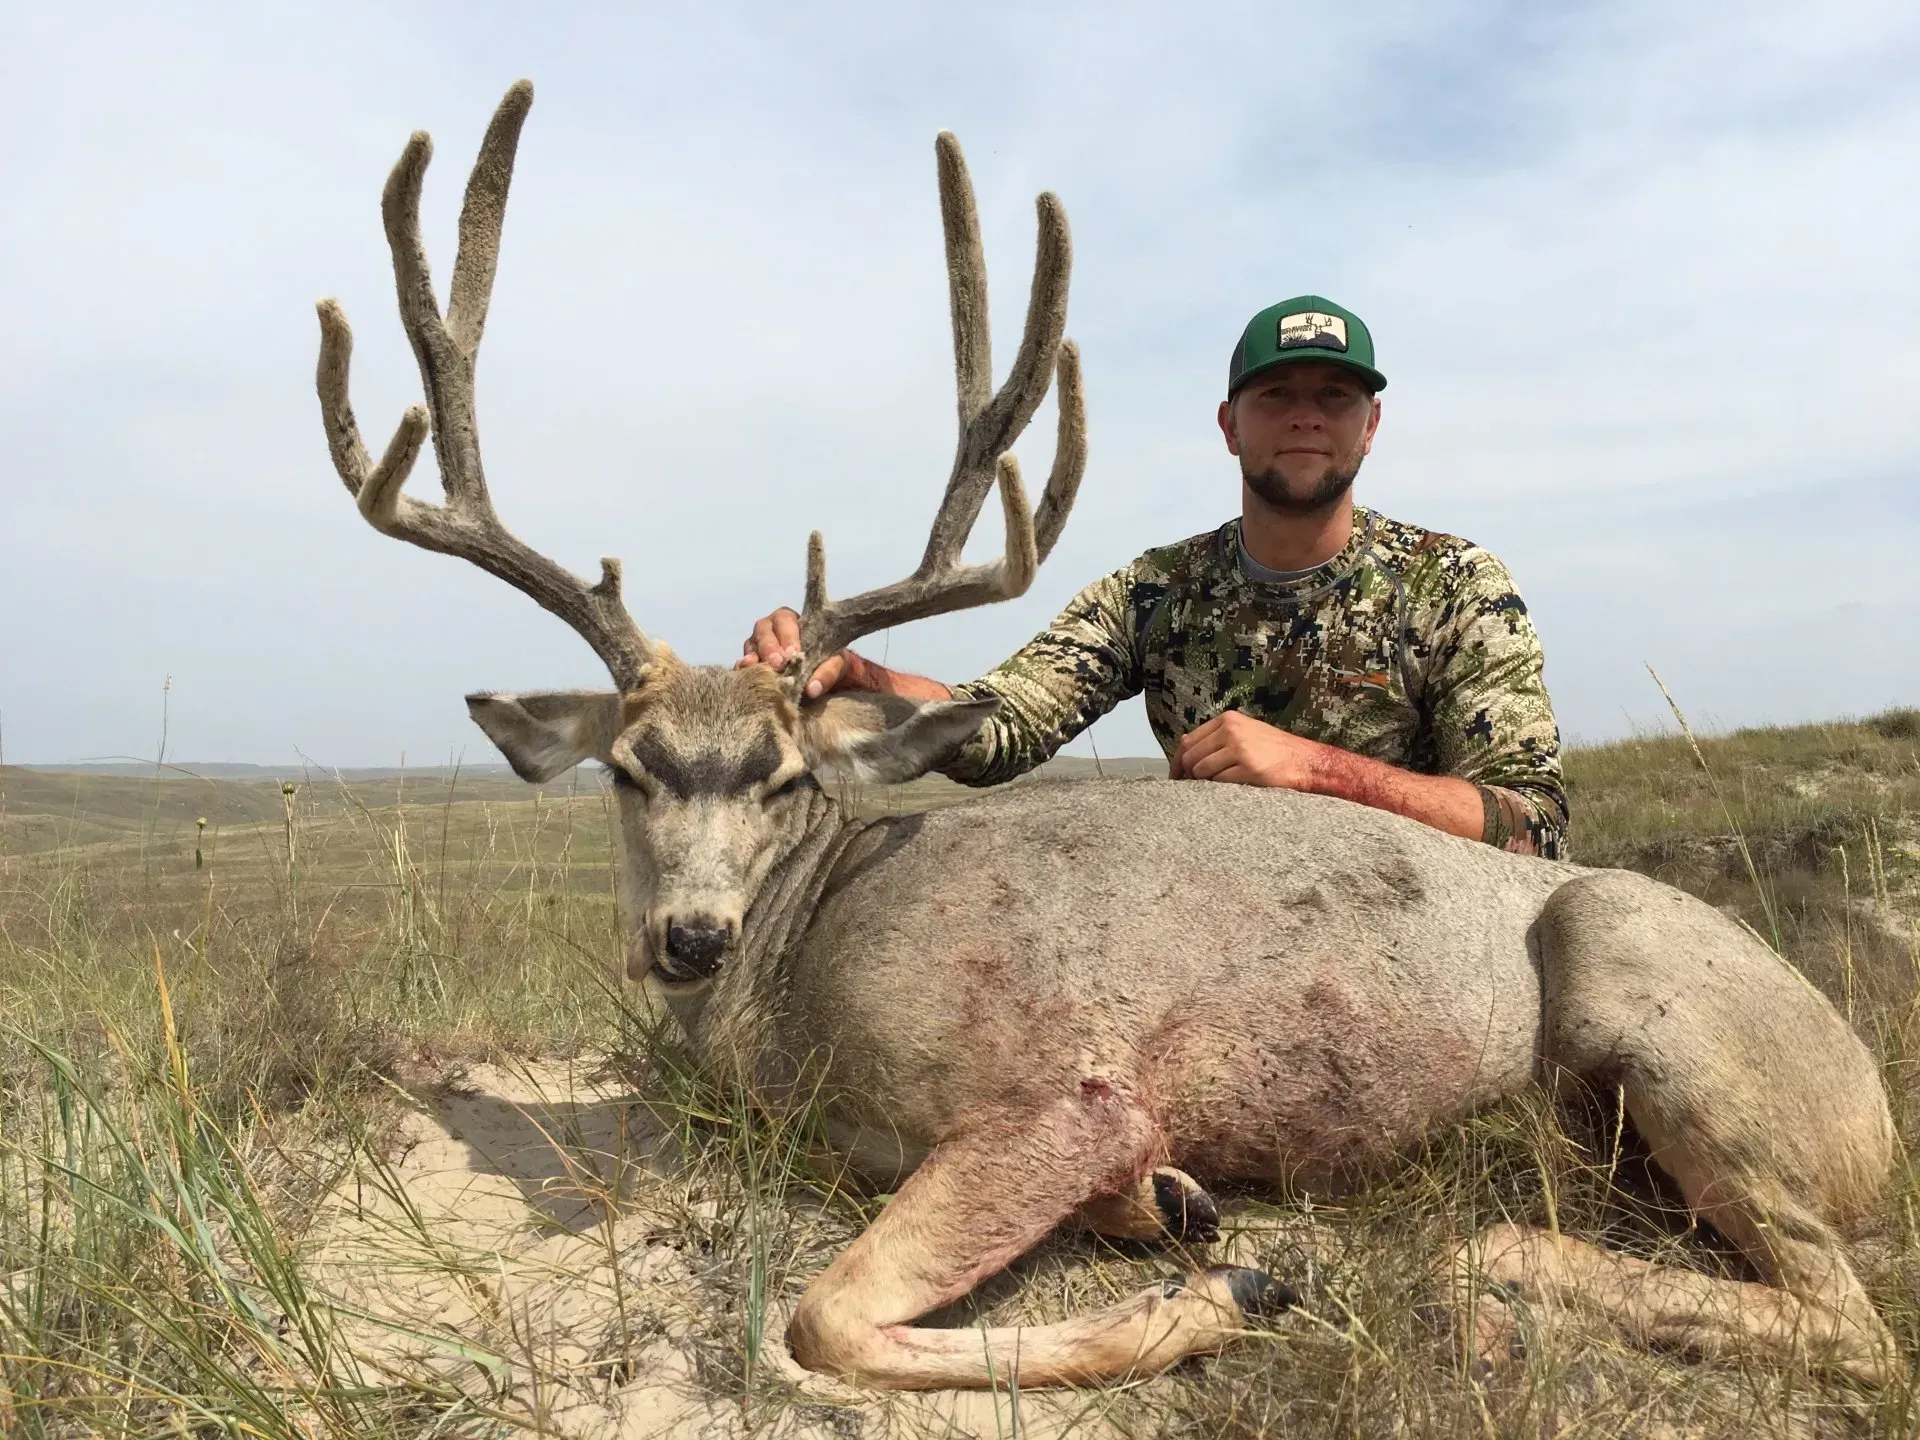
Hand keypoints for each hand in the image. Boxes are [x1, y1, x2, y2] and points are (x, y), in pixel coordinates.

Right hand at [735, 606, 860, 697]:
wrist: (817, 676)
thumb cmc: (825, 660)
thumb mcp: (834, 663)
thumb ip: (828, 673)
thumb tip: (813, 689)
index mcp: (790, 620)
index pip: (785, 620)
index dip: (788, 635)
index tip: (793, 653)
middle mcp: (770, 628)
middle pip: (764, 631)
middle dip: (770, 647)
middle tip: (778, 664)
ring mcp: (756, 645)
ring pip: (751, 645)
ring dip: (755, 657)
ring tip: (759, 668)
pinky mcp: (749, 662)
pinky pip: (743, 663)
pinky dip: (744, 668)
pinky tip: (745, 673)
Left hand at [1169, 711, 1326, 790]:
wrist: (1306, 761)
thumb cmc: (1275, 750)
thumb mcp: (1245, 732)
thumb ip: (1216, 737)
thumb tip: (1184, 745)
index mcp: (1228, 720)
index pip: (1188, 741)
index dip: (1177, 762)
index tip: (1176, 775)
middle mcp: (1231, 731)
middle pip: (1190, 757)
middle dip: (1189, 775)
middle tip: (1194, 786)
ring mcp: (1240, 749)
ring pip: (1202, 771)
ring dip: (1206, 783)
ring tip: (1222, 783)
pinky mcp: (1249, 769)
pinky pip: (1220, 783)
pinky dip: (1222, 789)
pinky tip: (1234, 786)